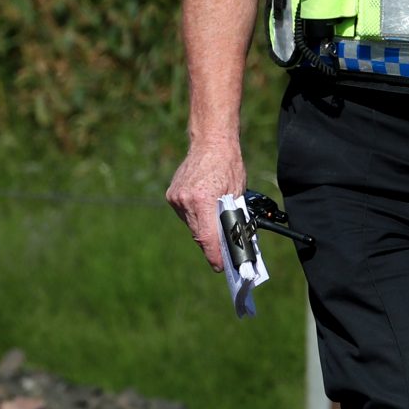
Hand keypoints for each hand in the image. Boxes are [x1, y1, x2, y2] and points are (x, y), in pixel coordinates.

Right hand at [166, 142, 246, 270]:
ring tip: (216, 224)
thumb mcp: (236, 193)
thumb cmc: (228, 164)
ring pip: (191, 226)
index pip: (207, 236)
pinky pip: (185, 215)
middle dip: (211, 244)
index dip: (214, 255)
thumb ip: (232, 216)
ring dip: (203, 229)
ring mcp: (176, 198)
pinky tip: (205, 209)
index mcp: (203, 199)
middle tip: (222, 253)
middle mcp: (185, 200)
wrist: (210, 142)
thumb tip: (232, 239)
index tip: (219, 266)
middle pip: (198, 234)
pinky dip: (196, 217)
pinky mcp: (171, 195)